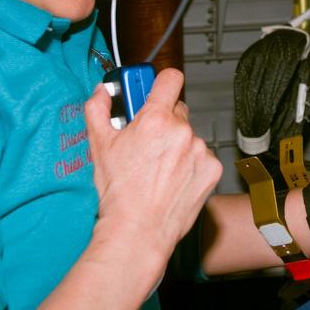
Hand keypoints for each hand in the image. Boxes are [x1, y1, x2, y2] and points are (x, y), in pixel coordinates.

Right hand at [84, 68, 221, 265]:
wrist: (139, 230)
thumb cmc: (119, 192)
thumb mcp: (99, 146)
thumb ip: (98, 109)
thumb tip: (103, 92)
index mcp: (156, 119)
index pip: (170, 78)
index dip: (161, 83)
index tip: (154, 91)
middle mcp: (182, 131)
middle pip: (177, 111)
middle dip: (163, 121)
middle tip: (147, 142)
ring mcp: (200, 151)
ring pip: (189, 136)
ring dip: (177, 145)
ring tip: (159, 169)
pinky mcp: (212, 169)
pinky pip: (201, 157)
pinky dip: (190, 165)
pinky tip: (173, 180)